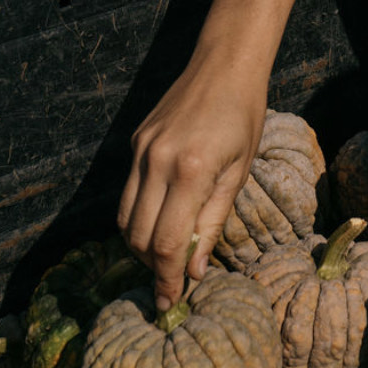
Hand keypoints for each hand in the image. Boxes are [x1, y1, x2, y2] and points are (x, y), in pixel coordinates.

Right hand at [118, 56, 266, 308]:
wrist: (224, 64)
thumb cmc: (244, 117)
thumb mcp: (238, 172)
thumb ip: (213, 222)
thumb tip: (194, 270)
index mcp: (190, 170)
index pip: (168, 242)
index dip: (167, 278)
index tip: (169, 303)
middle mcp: (157, 161)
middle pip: (138, 236)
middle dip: (152, 266)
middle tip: (171, 280)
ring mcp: (141, 150)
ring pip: (124, 218)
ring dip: (141, 244)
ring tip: (166, 253)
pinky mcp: (134, 141)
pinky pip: (128, 192)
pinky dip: (138, 215)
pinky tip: (161, 219)